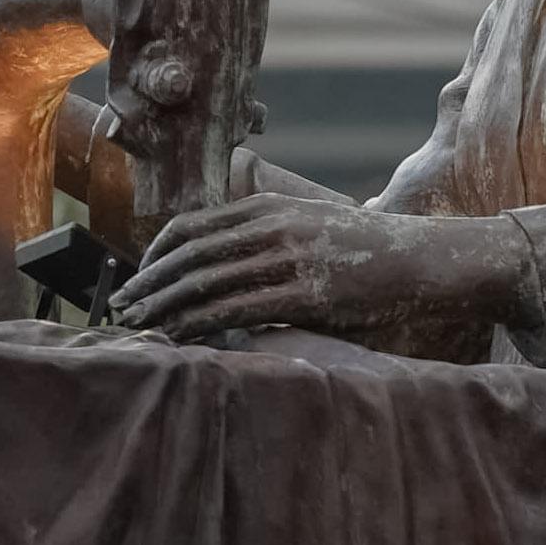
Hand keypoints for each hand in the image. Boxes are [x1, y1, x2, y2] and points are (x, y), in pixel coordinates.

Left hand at [108, 196, 529, 352]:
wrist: (424, 259)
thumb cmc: (364, 251)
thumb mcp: (308, 224)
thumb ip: (264, 235)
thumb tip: (218, 261)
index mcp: (268, 207)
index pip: (191, 228)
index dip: (155, 256)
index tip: (137, 279)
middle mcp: (272, 227)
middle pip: (189, 255)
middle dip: (149, 284)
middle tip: (121, 309)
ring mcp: (288, 259)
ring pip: (207, 283)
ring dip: (166, 307)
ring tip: (141, 328)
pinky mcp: (304, 294)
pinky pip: (237, 309)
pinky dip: (200, 324)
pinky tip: (181, 337)